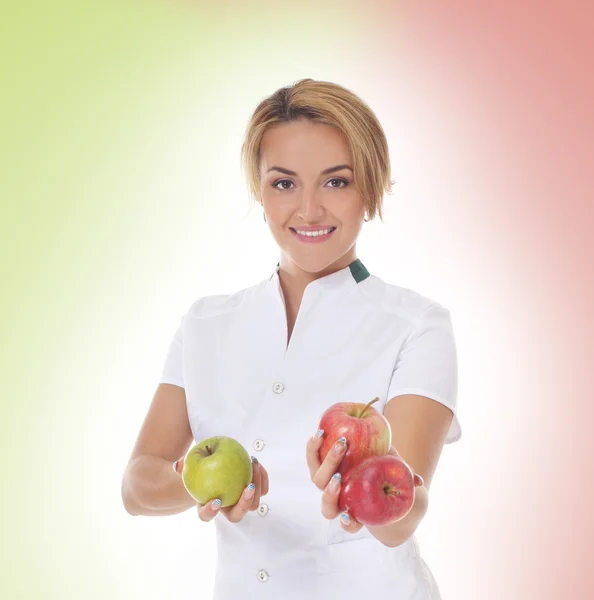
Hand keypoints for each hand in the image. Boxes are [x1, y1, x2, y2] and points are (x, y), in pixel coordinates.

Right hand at [173, 455, 268, 522]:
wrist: (215, 468)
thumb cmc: (201, 470)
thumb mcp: (190, 466)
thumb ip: (183, 466)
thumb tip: (178, 464)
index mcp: (208, 507)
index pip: (206, 515)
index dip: (210, 511)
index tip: (215, 500)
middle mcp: (226, 508)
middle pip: (236, 516)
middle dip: (244, 504)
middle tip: (247, 487)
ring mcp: (241, 502)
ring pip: (253, 504)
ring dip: (257, 487)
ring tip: (254, 467)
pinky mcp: (253, 493)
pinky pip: (261, 489)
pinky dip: (262, 478)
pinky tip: (257, 464)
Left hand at [306, 436, 424, 533]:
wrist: (371, 455)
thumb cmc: (388, 471)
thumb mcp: (399, 475)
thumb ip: (407, 478)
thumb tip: (419, 480)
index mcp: (356, 509)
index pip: (350, 524)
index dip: (348, 523)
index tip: (348, 515)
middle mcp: (338, 498)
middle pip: (327, 506)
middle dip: (330, 493)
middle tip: (339, 477)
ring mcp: (326, 482)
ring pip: (318, 480)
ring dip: (325, 463)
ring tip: (339, 445)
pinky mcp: (319, 464)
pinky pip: (313, 458)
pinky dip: (313, 447)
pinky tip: (321, 434)